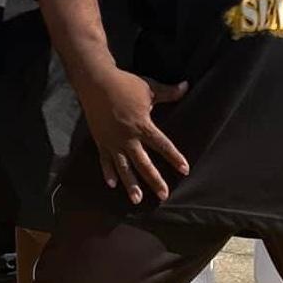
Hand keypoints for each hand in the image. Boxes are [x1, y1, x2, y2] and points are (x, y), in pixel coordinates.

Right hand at [80, 68, 189, 204]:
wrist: (95, 82)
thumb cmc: (124, 84)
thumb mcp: (149, 88)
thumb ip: (169, 93)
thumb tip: (186, 86)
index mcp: (143, 126)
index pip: (163, 145)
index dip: (175, 158)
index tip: (185, 170)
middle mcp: (128, 138)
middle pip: (144, 163)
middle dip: (155, 180)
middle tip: (164, 195)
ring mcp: (113, 141)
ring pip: (124, 167)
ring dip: (131, 184)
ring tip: (137, 199)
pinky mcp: (101, 140)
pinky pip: (105, 160)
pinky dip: (108, 172)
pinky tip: (112, 184)